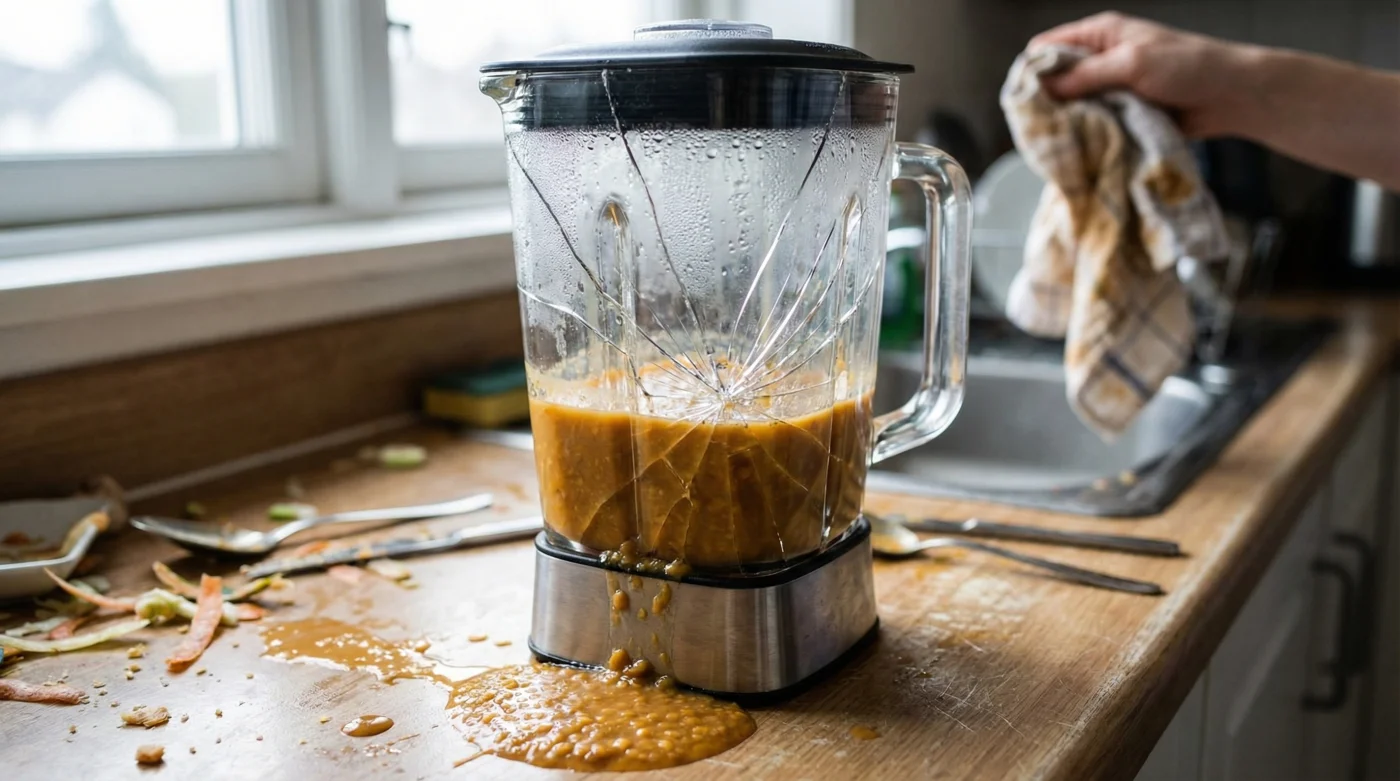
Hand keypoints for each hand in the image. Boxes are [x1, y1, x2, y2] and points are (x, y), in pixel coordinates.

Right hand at [1029, 12, 1256, 136]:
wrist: (1232, 95)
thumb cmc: (1189, 66)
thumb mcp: (1132, 64)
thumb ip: (1086, 75)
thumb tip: (1043, 89)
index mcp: (1100, 35)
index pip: (1047, 47)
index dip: (1032, 70)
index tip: (1025, 98)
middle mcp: (1101, 59)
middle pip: (1055, 80)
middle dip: (1047, 101)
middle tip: (1039, 126)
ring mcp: (1111, 88)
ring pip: (1072, 106)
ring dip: (1068, 121)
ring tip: (1060, 140)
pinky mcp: (1122, 112)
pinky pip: (1093, 124)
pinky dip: (1087, 134)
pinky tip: (1081, 147)